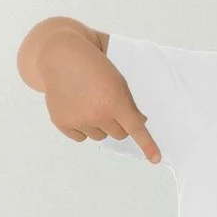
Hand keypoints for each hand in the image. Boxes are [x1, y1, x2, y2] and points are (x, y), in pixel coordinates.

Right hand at [42, 34, 162, 163]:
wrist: (61, 57)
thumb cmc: (94, 67)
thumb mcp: (118, 82)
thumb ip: (130, 105)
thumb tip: (140, 124)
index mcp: (115, 102)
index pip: (135, 129)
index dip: (147, 145)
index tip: (156, 159)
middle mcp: (97, 114)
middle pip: (119, 135)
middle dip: (118, 124)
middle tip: (108, 105)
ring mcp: (79, 120)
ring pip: (100, 137)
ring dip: (99, 125)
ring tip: (89, 103)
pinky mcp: (62, 123)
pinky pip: (81, 137)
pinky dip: (81, 127)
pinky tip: (76, 108)